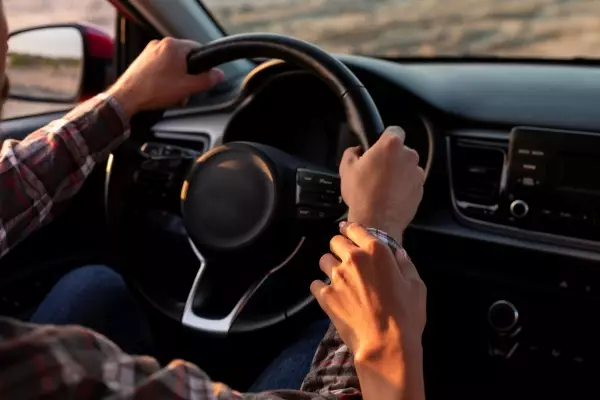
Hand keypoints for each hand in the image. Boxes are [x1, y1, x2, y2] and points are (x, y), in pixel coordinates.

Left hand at [106, 38, 223, 118]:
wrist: (127, 98)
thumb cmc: (154, 91)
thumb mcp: (188, 87)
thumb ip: (207, 80)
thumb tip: (218, 74)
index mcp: (173, 46)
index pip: (198, 50)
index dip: (203, 66)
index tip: (203, 78)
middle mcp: (161, 44)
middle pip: (185, 58)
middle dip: (188, 75)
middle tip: (186, 90)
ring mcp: (150, 52)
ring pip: (173, 64)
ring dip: (177, 79)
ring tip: (172, 94)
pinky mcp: (142, 61)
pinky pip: (161, 67)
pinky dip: (165, 79)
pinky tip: (162, 92)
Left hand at [311, 222, 425, 399]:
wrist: (385, 344)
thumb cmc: (406, 316)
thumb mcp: (416, 287)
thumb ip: (405, 265)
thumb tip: (398, 253)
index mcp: (376, 251)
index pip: (354, 229)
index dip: (350, 230)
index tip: (347, 232)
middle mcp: (353, 258)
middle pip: (335, 241)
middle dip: (339, 247)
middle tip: (345, 258)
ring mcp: (337, 277)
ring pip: (323, 260)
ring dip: (329, 266)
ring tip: (338, 278)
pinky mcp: (325, 295)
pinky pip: (315, 284)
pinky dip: (321, 288)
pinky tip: (329, 295)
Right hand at [340, 126, 424, 243]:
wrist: (377, 223)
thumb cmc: (362, 194)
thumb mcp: (346, 169)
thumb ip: (352, 152)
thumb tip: (356, 150)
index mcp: (391, 145)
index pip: (394, 130)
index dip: (385, 137)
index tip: (378, 147)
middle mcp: (408, 156)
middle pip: (401, 150)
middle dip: (391, 157)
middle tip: (376, 170)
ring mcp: (417, 174)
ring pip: (407, 167)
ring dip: (398, 173)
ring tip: (383, 186)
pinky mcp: (420, 189)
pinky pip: (411, 183)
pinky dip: (403, 187)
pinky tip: (390, 196)